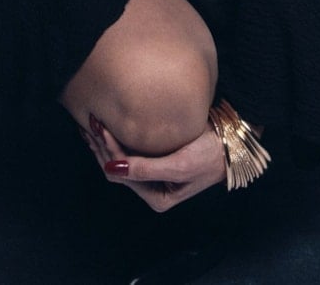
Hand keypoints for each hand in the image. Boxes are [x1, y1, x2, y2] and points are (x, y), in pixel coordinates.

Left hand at [81, 118, 225, 212]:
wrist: (232, 141)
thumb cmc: (210, 154)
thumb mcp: (179, 165)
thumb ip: (145, 169)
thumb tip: (112, 169)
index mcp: (158, 198)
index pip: (121, 174)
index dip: (108, 151)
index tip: (100, 126)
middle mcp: (152, 188)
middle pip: (116, 168)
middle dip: (100, 146)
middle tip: (88, 121)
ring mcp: (153, 173)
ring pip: (120, 159)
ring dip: (105, 142)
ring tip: (90, 122)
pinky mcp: (156, 158)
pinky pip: (129, 150)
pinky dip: (116, 137)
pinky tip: (106, 125)